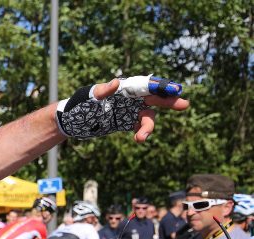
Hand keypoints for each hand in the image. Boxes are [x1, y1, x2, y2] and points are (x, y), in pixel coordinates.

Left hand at [58, 76, 189, 141]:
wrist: (70, 121)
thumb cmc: (79, 104)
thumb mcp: (88, 97)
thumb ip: (102, 91)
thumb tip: (115, 83)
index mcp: (123, 88)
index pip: (146, 85)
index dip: (161, 87)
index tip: (175, 89)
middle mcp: (129, 98)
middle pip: (153, 98)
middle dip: (168, 101)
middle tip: (184, 104)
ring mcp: (128, 111)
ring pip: (147, 117)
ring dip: (148, 127)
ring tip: (142, 138)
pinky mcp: (125, 123)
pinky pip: (139, 127)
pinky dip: (142, 132)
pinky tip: (139, 139)